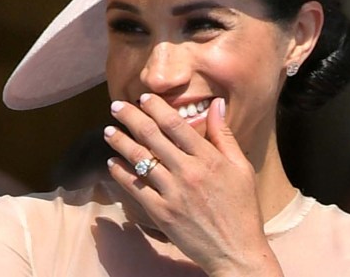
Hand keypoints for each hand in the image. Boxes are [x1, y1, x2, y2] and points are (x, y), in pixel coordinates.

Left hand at [103, 94, 282, 276]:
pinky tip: (113, 163)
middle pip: (152, 137)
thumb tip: (217, 104)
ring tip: (108, 131)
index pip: (175, 125)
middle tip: (116, 106)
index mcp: (208, 159)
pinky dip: (121, 173)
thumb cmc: (242, 208)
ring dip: (120, 142)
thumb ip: (225, 135)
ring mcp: (172, 193)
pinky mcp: (161, 213)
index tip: (144, 97)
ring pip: (139, 160)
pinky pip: (135, 188)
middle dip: (131, 118)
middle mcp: (188, 172)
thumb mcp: (242, 167)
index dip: (156, 108)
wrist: (236, 251)